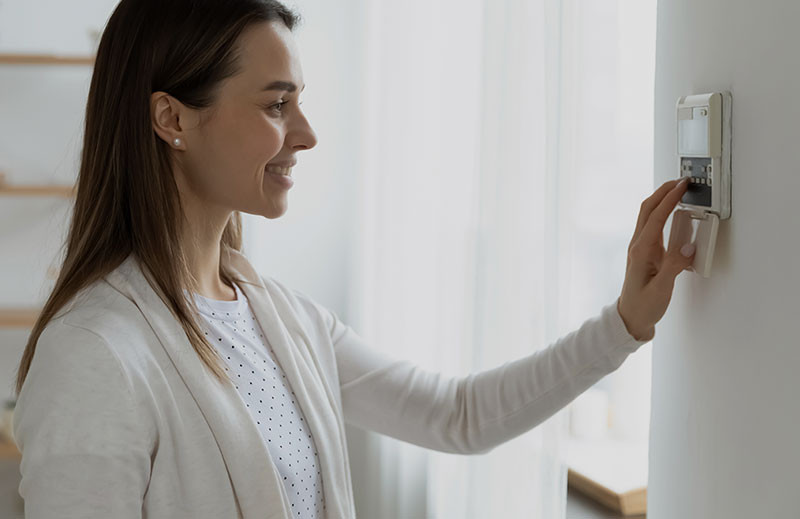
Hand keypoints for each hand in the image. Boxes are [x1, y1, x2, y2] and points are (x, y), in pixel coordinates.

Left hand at [617, 178, 695, 340]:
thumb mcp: (662, 289)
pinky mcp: (645, 252)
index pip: (655, 217)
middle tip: (681, 180)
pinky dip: (663, 214)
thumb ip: (674, 267)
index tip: (682, 186)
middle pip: (647, 209)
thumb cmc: (643, 306)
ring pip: (649, 216)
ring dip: (662, 200)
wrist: (630, 317)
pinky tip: (674, 214)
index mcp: (640, 251)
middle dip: (663, 191)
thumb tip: (688, 248)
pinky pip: (654, 226)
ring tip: (679, 190)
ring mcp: (640, 248)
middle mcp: (638, 246)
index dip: (669, 199)